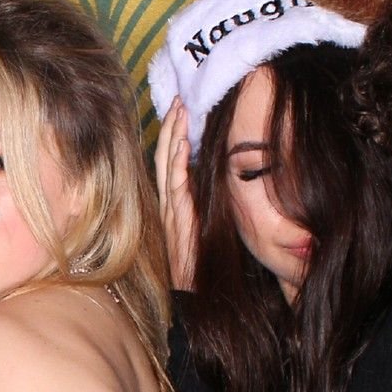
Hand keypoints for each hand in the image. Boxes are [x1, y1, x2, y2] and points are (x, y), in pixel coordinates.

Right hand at [155, 96, 197, 290]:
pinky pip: (175, 187)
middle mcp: (169, 203)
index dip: (175, 134)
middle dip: (171, 126)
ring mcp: (170, 210)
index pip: (172, 160)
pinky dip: (178, 164)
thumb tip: (226, 179)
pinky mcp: (176, 220)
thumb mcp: (209, 225)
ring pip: (168, 165)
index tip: (182, 109)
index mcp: (176, 202)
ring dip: (173, 136)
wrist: (193, 294)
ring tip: (179, 110)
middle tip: (179, 98)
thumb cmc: (203, 263)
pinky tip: (182, 144)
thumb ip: (210, 204)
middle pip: (166, 156)